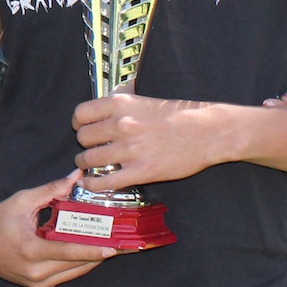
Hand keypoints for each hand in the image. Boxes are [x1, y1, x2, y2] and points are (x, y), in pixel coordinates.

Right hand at [0, 171, 115, 286]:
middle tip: (119, 242)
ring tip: (109, 246)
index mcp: (30, 250)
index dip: (92, 250)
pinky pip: (65, 276)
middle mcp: (35, 272)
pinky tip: (88, 252)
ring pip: (74, 273)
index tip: (112, 248)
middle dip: (98, 253)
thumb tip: (76, 177)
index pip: (67, 252)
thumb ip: (51, 190)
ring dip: (91, 260)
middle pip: (76, 264)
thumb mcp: (23, 200)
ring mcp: (37, 282)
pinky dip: (77, 265)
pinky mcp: (39, 286)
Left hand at [71, 86, 220, 189]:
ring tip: (92, 165)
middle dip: (85, 145)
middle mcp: (122, 125)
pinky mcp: (141, 171)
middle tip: (92, 148)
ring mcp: (130, 149)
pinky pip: (105, 182)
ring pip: (90, 160)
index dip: (78, 124)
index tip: (81, 129)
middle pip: (83, 138)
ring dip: (87, 164)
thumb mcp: (144, 101)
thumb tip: (99, 112)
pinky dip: (93, 185)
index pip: (81, 114)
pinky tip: (91, 184)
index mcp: (121, 104)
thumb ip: (120, 106)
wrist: (208, 132)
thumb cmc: (180, 116)